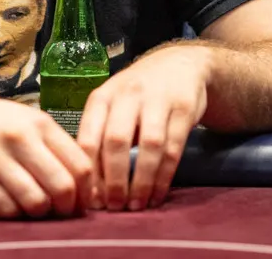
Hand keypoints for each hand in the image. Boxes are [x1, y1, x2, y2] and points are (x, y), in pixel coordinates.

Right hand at [0, 85, 92, 218]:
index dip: (86, 192)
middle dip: (66, 209)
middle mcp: (20, 137)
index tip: (82, 204)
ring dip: (38, 213)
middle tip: (60, 214)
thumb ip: (50, 146)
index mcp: (40, 123)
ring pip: (35, 202)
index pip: (80, 165)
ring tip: (32, 208)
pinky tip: (8, 203)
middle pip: (63, 187)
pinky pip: (5, 208)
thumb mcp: (23, 120)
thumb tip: (80, 185)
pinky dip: (12, 213)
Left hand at [77, 44, 208, 211]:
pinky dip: (164, 175)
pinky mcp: (184, 108)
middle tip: (113, 207)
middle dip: (114, 179)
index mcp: (102, 97)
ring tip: (136, 205)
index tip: (89, 199)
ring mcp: (157, 99)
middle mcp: (127, 95)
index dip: (88, 172)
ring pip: (148, 145)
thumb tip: (88, 187)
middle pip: (116, 140)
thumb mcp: (112, 105)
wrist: (180, 64)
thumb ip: (99, 137)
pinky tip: (156, 194)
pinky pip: (173, 147)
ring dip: (141, 180)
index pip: (88, 137)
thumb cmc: (136, 94)